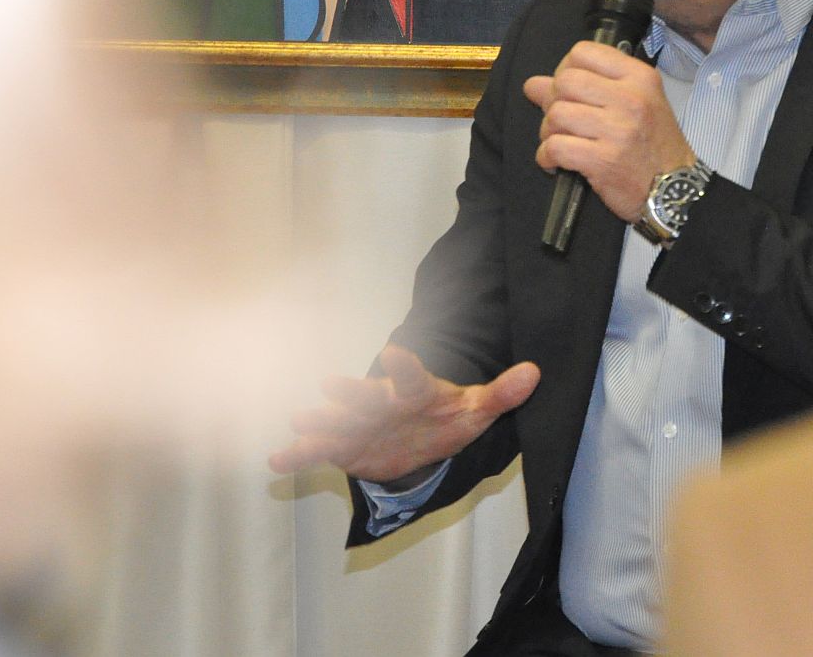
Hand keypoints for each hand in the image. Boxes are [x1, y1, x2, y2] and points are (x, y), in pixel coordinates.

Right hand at [267, 344, 538, 481]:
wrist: (421, 435)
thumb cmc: (447, 416)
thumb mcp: (477, 409)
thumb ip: (502, 394)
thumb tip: (536, 373)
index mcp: (416, 391)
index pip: (413, 376)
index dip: (405, 365)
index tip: (394, 350)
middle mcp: (383, 403)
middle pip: (367, 398)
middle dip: (350, 394)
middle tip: (329, 386)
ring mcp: (361, 425)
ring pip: (338, 423)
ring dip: (319, 423)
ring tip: (298, 421)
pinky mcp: (345, 448)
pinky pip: (320, 452)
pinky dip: (298, 456)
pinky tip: (276, 463)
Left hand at [523, 41, 696, 221]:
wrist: (675, 189)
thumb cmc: (655, 145)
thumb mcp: (636, 104)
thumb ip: (589, 87)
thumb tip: (533, 84)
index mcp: (639, 78)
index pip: (583, 52)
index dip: (564, 69)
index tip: (567, 90)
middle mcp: (630, 99)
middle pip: (565, 82)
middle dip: (552, 102)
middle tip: (561, 121)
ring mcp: (617, 130)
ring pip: (557, 114)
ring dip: (548, 131)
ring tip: (560, 142)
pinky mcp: (603, 160)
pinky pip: (555, 147)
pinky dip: (546, 156)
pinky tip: (556, 162)